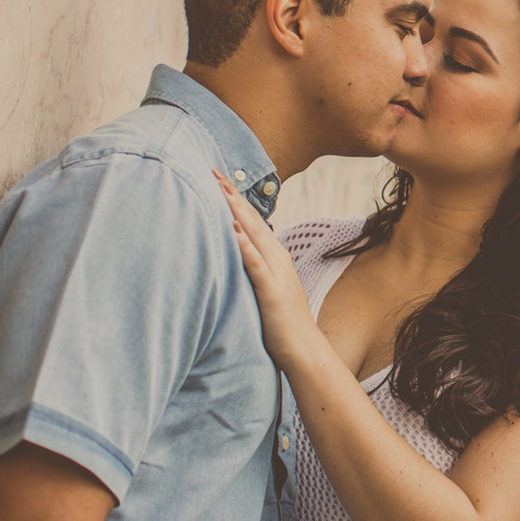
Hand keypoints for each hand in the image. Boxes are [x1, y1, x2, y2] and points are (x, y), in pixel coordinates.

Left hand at [214, 170, 313, 365]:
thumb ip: (254, 272)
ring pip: (253, 235)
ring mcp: (275, 273)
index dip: (236, 199)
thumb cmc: (283, 325)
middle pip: (252, 220)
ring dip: (237, 210)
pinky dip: (243, 245)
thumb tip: (236, 260)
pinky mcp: (270, 291)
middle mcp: (277, 259)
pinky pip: (255, 264)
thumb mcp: (267, 290)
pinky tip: (232, 229)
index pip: (253, 221)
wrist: (305, 350)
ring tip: (221, 188)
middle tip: (214, 170)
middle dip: (232, 194)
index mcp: (275, 258)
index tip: (219, 178)